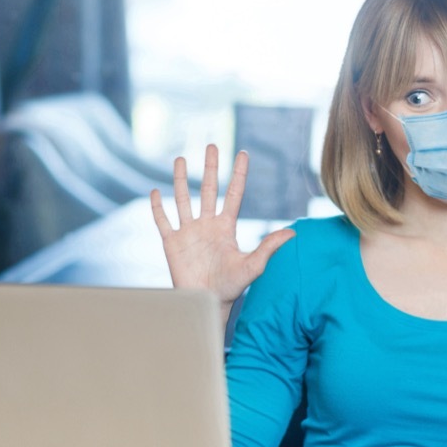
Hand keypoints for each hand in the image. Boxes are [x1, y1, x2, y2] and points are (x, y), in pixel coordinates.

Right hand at [150, 144, 295, 321]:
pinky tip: (154, 191)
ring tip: (181, 159)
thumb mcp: (253, 266)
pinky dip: (157, 207)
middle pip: (208, 189)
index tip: (242, 153)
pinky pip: (162, 220)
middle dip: (210, 167)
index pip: (233, 194)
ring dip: (181, 180)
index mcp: (226, 227)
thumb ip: (269, 248)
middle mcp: (207, 225)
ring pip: (183, 199)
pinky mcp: (171, 243)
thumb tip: (292, 234)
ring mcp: (188, 232)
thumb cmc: (231, 288)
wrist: (207, 303)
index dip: (238, 173)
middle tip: (211, 144)